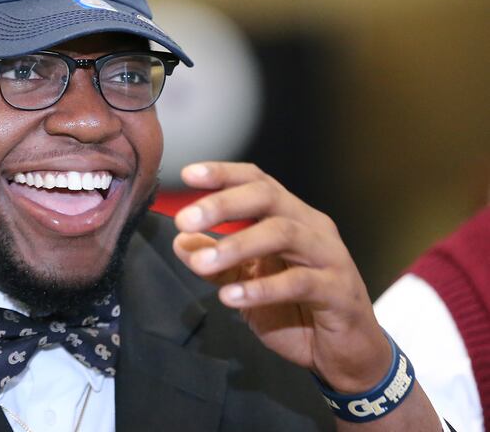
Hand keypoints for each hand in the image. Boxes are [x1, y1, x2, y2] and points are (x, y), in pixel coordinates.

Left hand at [173, 162, 389, 393]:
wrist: (346, 353)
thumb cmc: (297, 311)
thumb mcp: (247, 284)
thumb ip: (216, 264)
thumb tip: (181, 242)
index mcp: (291, 218)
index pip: (258, 183)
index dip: (224, 175)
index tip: (188, 175)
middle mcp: (312, 228)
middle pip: (268, 197)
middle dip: (223, 205)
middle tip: (185, 220)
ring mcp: (329, 257)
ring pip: (283, 234)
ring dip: (237, 246)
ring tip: (201, 263)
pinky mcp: (339, 291)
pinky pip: (299, 283)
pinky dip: (262, 288)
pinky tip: (231, 297)